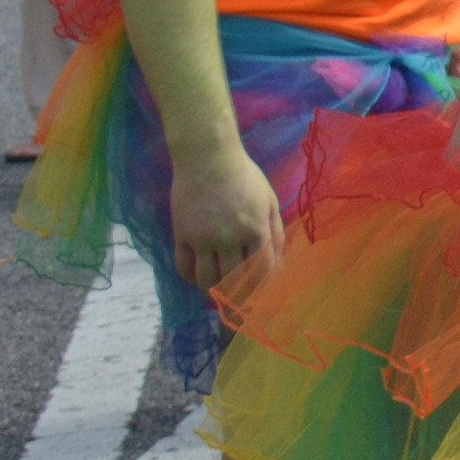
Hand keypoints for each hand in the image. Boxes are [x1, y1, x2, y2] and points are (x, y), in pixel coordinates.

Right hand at [171, 140, 282, 296]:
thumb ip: (275, 233)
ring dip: (215, 290)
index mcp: (256, 229)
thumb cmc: (245, 178)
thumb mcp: (270, 202)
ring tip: (220, 291)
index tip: (264, 296)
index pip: (262, 271)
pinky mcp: (181, 235)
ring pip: (207, 280)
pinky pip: (184, 268)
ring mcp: (203, 238)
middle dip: (240, 294)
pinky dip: (192, 279)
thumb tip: (278, 264)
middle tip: (242, 300)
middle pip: (234, 280)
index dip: (264, 288)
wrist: (208, 159)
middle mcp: (229, 238)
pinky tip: (200, 277)